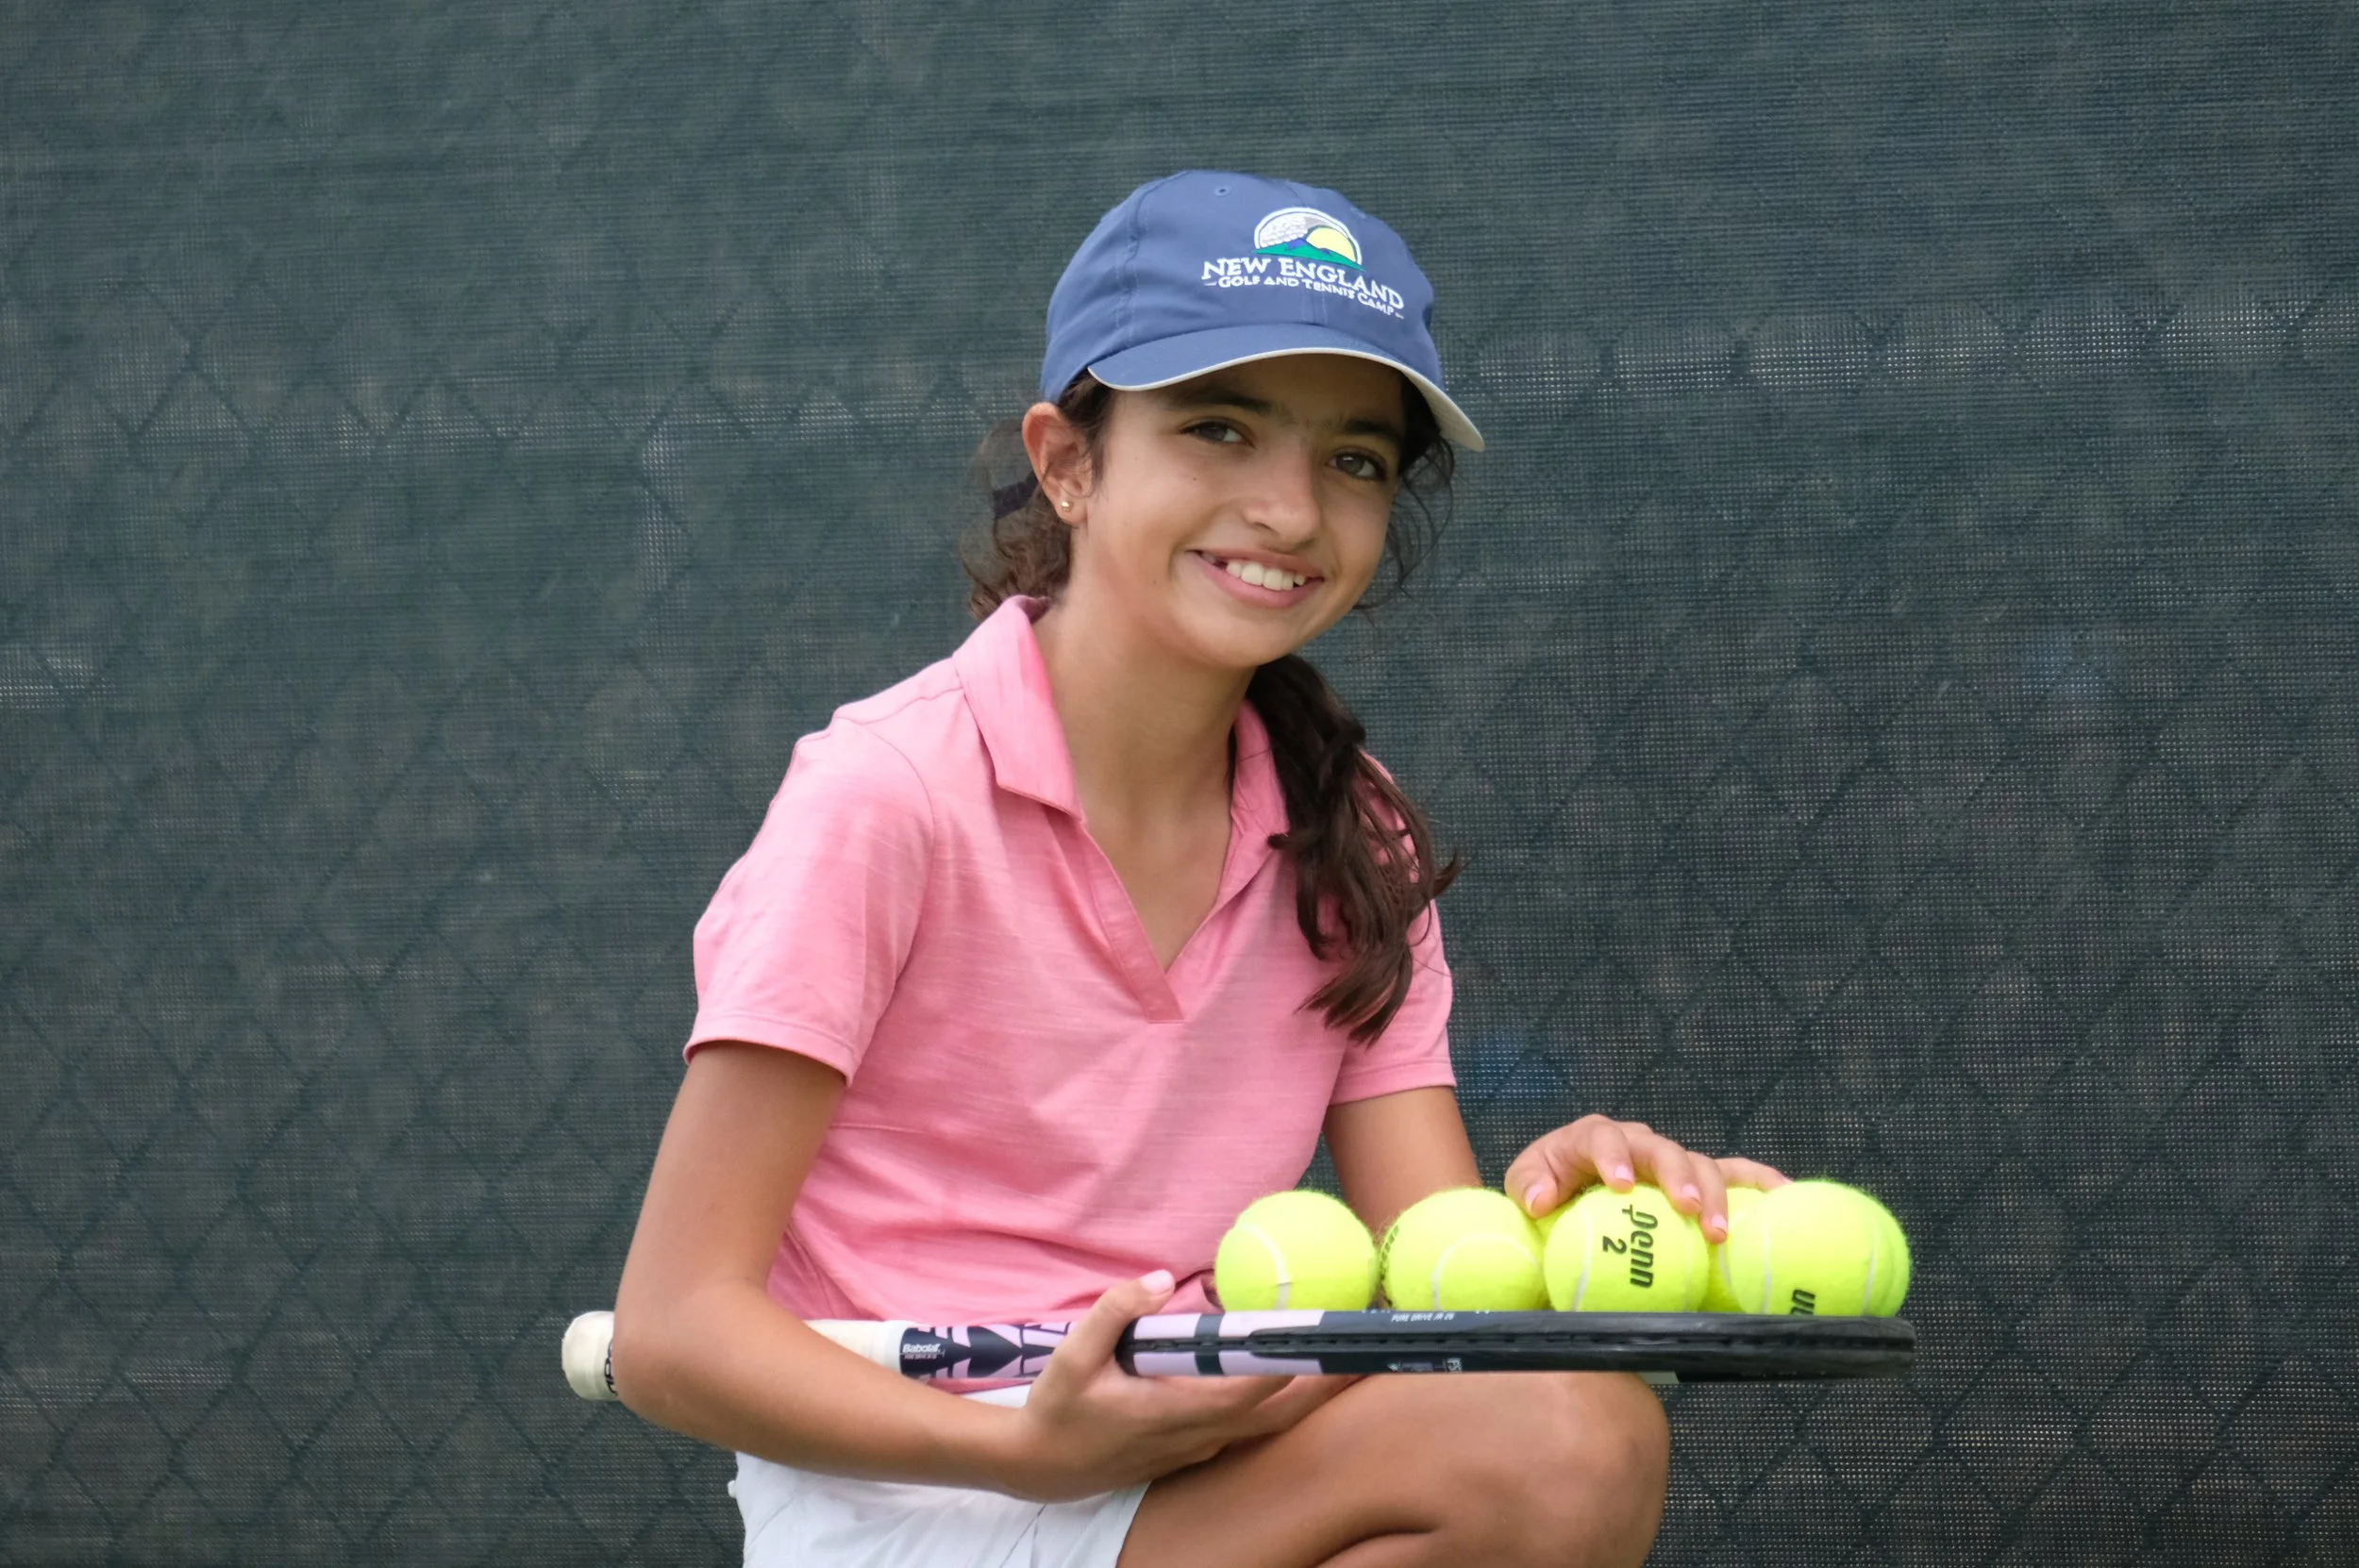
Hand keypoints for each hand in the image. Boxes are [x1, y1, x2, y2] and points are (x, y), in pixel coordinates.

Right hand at [983, 1271, 1356, 1500]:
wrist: (1040, 1466)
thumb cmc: (1058, 1410)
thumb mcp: (1074, 1354)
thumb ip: (1117, 1311)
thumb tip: (1162, 1279)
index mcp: (1177, 1411)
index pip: (1253, 1388)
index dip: (1294, 1364)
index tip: (1327, 1336)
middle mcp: (1199, 1435)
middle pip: (1281, 1414)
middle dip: (1325, 1386)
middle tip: (1363, 1352)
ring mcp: (1200, 1447)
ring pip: (1269, 1425)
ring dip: (1306, 1395)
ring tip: (1337, 1358)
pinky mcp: (1194, 1449)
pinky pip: (1248, 1427)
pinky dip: (1276, 1402)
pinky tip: (1285, 1375)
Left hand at [1505, 1115, 1787, 1243]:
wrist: (1566, 1190)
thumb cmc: (1546, 1187)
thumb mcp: (1527, 1183)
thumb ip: (1528, 1186)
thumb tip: (1541, 1200)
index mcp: (1592, 1138)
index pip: (1602, 1138)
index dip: (1613, 1157)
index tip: (1620, 1187)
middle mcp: (1637, 1142)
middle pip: (1662, 1149)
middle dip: (1678, 1176)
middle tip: (1687, 1210)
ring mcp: (1670, 1158)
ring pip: (1700, 1164)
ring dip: (1715, 1194)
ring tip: (1720, 1232)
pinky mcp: (1695, 1176)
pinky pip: (1735, 1174)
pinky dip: (1760, 1180)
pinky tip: (1785, 1195)